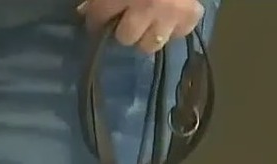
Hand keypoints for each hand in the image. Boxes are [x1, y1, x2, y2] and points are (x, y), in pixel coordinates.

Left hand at [77, 0, 203, 53]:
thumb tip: (85, 10)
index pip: (99, 16)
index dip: (95, 18)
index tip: (97, 19)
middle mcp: (147, 7)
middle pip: (126, 37)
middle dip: (123, 28)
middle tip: (125, 19)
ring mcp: (171, 14)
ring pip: (151, 44)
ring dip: (146, 35)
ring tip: (146, 23)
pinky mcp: (191, 15)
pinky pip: (178, 34)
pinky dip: (172, 28)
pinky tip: (168, 18)